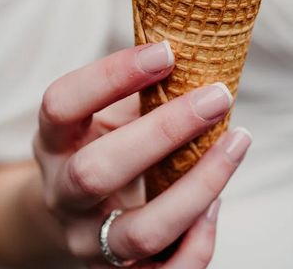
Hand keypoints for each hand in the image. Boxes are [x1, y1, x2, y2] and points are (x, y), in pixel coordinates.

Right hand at [33, 42, 250, 267]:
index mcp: (55, 140)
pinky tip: (216, 205)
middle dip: (164, 131)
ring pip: (140, 230)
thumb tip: (201, 51)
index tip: (166, 52)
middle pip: (97, 170)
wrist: (77, 209)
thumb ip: (140, 89)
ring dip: (198, 186)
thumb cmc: (104, 141)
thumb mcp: (108, 111)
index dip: (111, 75)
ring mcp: (89, 240)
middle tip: (217, 97)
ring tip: (237, 142)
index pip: (63, 104)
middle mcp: (63, 193)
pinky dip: (198, 242)